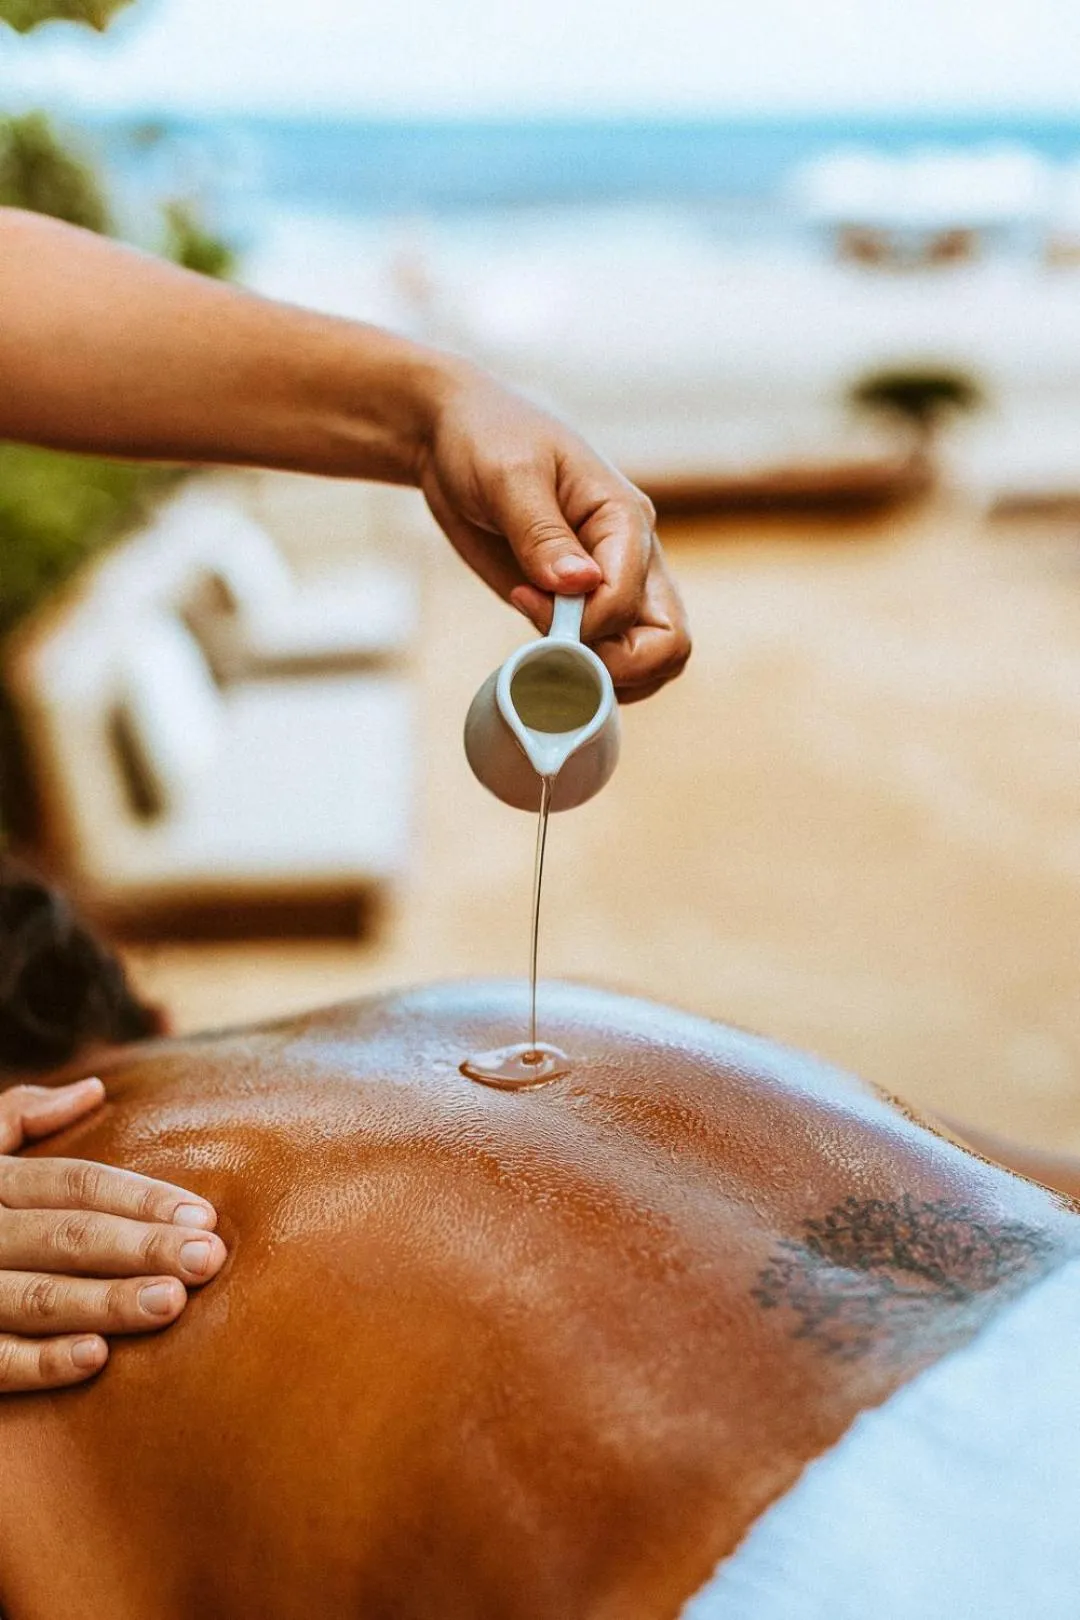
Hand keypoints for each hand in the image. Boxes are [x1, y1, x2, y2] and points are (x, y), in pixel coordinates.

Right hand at [0, 1077, 225, 1393]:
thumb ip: (18, 1116)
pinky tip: (94, 1358)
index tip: (204, 1216)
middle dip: (141, 1246)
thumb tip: (93, 1088)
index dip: (140, 1198)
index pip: (74, 1183)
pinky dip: (39, 1361)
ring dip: (105, 1301)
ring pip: (36, 1296)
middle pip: (66, 1236)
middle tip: (207, 1260)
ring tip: (170, 1303)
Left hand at [418, 364, 690, 701]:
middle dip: (619, 667)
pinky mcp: (580, 606)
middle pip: (670, 641)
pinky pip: (612, 658)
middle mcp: (632, 557)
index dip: (582, 622)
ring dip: (608, 678)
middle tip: (556, 655)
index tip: (524, 597)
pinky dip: (587, 674)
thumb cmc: (486, 438)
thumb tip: (581, 585)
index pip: (630, 600)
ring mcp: (611, 586)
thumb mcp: (509, 475)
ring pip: (653, 658)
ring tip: (546, 655)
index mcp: (625, 518)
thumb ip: (543, 533)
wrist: (454, 437)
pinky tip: (538, 653)